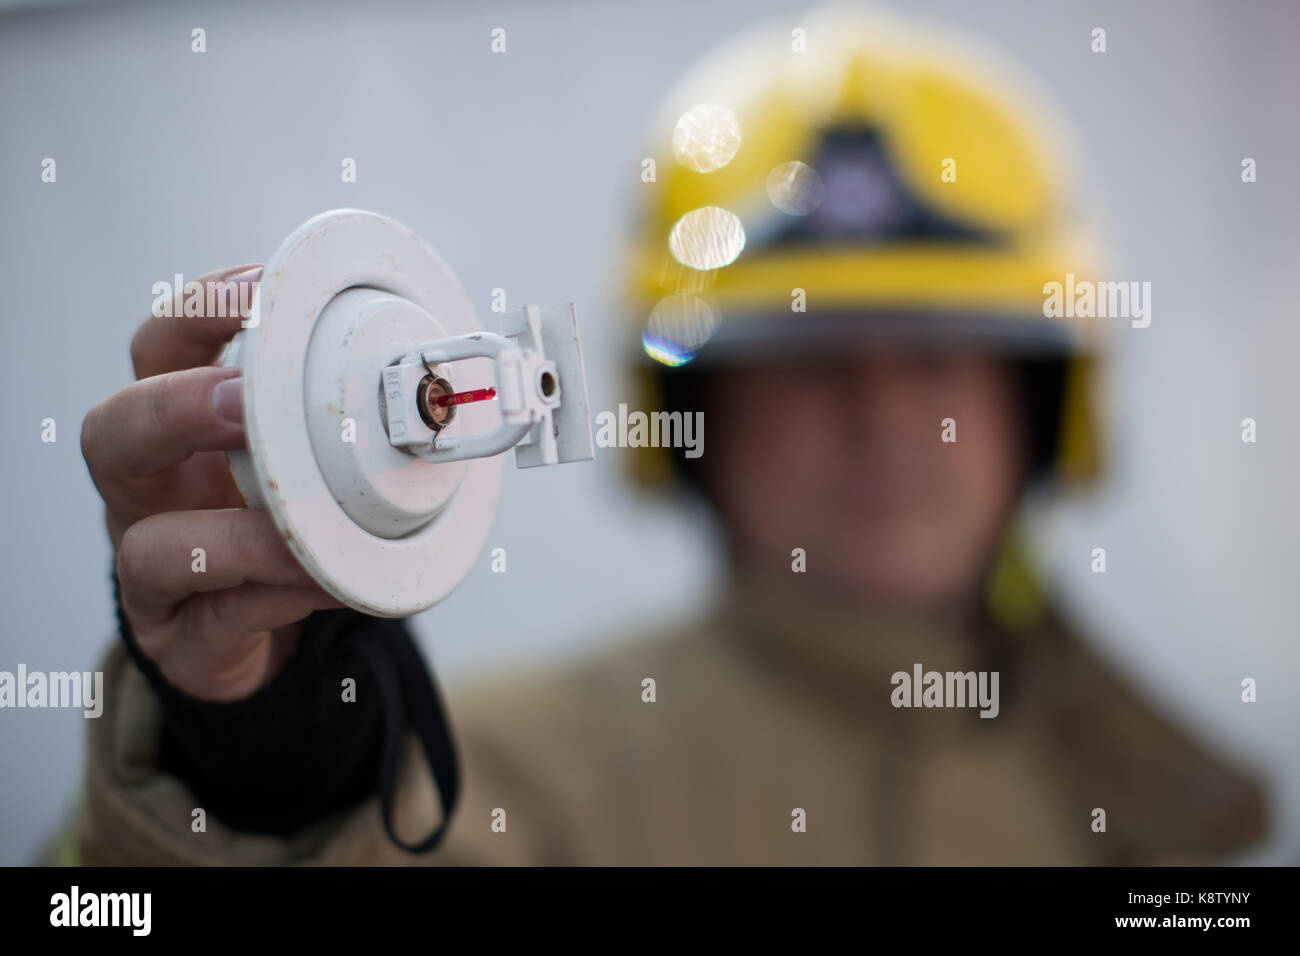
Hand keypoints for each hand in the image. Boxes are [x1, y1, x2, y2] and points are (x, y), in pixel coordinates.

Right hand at [82, 264, 343, 701]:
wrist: (252, 631)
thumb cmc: (275, 522)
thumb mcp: (299, 458)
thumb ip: (339, 417)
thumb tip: (436, 381)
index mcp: (177, 427)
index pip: (160, 349)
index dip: (198, 312)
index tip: (259, 286)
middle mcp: (148, 491)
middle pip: (114, 432)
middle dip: (176, 406)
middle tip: (241, 400)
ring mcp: (152, 570)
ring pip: (150, 546)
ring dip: (238, 532)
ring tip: (304, 524)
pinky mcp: (183, 638)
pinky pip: (220, 619)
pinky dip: (277, 594)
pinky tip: (325, 580)